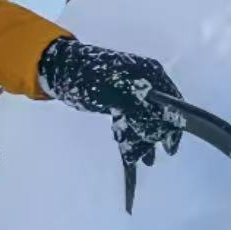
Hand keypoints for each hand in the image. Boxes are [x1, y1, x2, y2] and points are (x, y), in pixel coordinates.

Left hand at [37, 37, 183, 167]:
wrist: (58, 69)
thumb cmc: (87, 76)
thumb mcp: (117, 93)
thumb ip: (140, 109)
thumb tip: (160, 128)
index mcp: (150, 73)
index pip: (172, 102)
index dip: (172, 125)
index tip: (169, 147)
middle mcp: (145, 81)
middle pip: (159, 113)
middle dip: (154, 136)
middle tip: (148, 160)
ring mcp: (131, 91)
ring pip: (144, 119)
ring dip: (141, 139)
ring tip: (138, 159)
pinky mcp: (117, 100)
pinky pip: (130, 119)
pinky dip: (129, 133)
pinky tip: (127, 148)